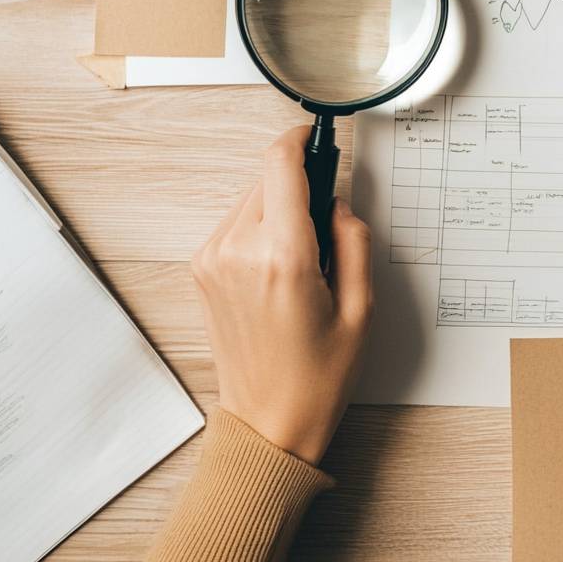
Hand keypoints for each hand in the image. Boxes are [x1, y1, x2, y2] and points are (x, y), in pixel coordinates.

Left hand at [191, 126, 372, 465]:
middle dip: (300, 187)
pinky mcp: (202, 267)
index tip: (316, 137)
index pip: (281, 163)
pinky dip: (261, 227)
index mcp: (282, 258)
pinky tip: (278, 266)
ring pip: (252, 196)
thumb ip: (354, 238)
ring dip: (280, 208)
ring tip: (302, 258)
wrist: (267, 424)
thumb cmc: (317, 377)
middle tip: (325, 230)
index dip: (302, 140)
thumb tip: (337, 200)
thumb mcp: (361, 307)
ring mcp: (212, 258)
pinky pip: (236, 220)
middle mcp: (237, 250)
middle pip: (268, 177)